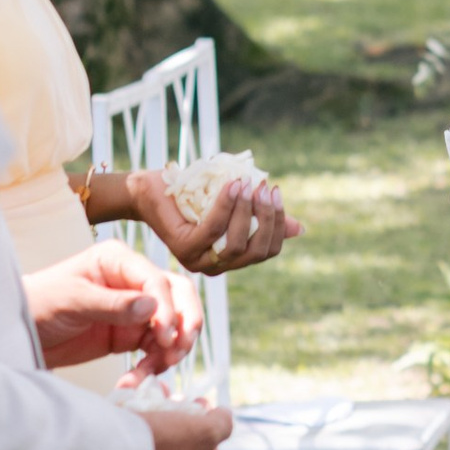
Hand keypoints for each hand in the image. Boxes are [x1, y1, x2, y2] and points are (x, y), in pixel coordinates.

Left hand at [28, 244, 195, 374]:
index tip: (164, 335)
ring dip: (169, 350)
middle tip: (178, 350)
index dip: (167, 308)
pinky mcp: (130, 334)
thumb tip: (153, 307)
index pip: (157, 280)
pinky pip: (155, 349)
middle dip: (184, 323)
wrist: (18, 333)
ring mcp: (134, 308)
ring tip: (152, 371)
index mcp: (118, 261)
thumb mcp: (72, 301)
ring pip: (172, 326)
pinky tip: (134, 379)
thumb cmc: (38, 304)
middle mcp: (132, 281)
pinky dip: (152, 365)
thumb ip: (112, 304)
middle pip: (178, 296)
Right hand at [124, 399, 231, 449]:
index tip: (200, 407)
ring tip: (153, 400)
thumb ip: (222, 425)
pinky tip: (131, 414)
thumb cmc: (159, 446)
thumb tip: (225, 418)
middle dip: (181, 425)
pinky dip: (134, 435)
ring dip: (157, 426)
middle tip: (177, 400)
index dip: (208, 429)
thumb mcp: (202, 431)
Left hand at [129, 166, 301, 275]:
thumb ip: (262, 218)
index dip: (278, 224)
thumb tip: (299, 229)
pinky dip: (226, 207)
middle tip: (265, 188)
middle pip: (256, 251)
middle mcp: (216, 266)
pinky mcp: (183, 248)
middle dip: (267, 219)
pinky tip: (231, 186)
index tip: (275, 193)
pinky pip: (213, 229)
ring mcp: (198, 260)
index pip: (267, 251)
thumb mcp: (234, 205)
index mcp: (231, 259)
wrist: (150, 191)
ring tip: (247, 184)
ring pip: (237, 244)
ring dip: (247, 212)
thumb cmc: (193, 195)